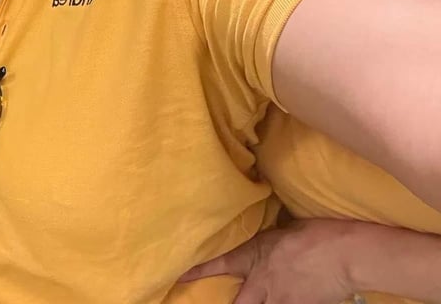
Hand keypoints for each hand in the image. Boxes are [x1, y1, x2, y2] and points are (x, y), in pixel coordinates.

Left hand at [178, 219, 358, 303]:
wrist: (345, 253)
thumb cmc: (318, 234)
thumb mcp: (286, 230)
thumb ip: (271, 239)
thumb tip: (270, 238)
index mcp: (255, 254)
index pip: (219, 263)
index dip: (198, 271)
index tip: (181, 276)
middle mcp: (261, 280)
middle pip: (238, 302)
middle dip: (233, 303)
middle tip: (221, 299)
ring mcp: (279, 298)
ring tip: (266, 299)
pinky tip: (295, 298)